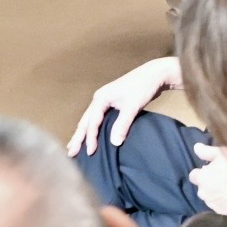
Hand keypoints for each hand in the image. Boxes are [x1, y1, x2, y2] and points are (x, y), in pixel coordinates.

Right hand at [66, 57, 181, 155]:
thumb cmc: (143, 87)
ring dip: (84, 133)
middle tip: (71, 153)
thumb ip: (122, 124)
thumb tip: (114, 143)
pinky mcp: (113, 102)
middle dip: (78, 137)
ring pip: (91, 119)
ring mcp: (106, 100)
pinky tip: (92, 135)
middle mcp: (99, 98)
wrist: (155, 73)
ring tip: (75, 146)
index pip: (92, 122)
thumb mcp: (132, 106)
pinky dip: (94, 128)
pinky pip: (98, 118)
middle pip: (85, 121)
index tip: (90, 153)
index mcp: (100, 98)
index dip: (90, 138)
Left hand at [189, 145, 226, 214]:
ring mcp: (211, 203)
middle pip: (202, 187)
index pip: (193, 175)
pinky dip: (223, 201)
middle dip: (208, 183)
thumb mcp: (221, 153)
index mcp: (201, 178)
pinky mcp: (221, 211)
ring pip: (210, 196)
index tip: (210, 169)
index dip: (201, 172)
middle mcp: (202, 192)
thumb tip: (195, 147)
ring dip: (216, 192)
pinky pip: (219, 205)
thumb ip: (207, 151)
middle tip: (221, 178)